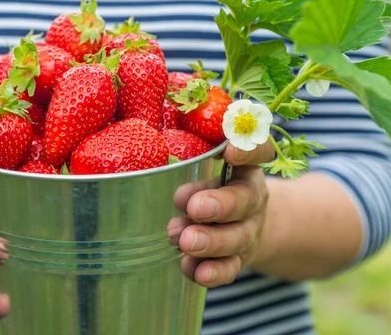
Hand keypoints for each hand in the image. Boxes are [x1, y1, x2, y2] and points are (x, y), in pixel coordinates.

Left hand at [174, 143, 274, 286]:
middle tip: (195, 208)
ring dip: (210, 242)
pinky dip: (212, 272)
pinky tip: (192, 269)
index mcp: (245, 167)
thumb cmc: (219, 186)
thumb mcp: (212, 169)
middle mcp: (252, 199)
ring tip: (185, 241)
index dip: (248, 151)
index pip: (258, 152)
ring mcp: (247, 231)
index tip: (230, 151)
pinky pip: (229, 268)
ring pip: (236, 239)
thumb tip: (165, 166)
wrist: (246, 224)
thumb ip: (193, 163)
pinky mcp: (238, 259)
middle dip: (219, 206)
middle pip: (244, 201)